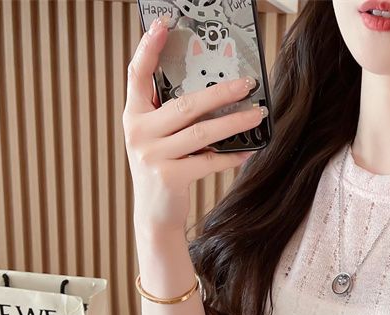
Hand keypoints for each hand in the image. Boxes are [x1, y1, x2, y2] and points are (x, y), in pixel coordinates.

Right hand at [123, 15, 261, 231]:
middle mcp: (139, 132)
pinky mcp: (169, 176)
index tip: (163, 23)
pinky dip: (230, 156)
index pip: (137, 74)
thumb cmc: (162, 172)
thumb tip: (209, 93)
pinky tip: (247, 151)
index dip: (149, 47)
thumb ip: (169, 116)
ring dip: (233, 122)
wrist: (154, 216)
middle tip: (247, 84)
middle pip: (185, 104)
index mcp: (133, 116)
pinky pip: (208, 161)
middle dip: (220, 92)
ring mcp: (152, 155)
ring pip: (201, 132)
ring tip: (256, 114)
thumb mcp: (157, 139)